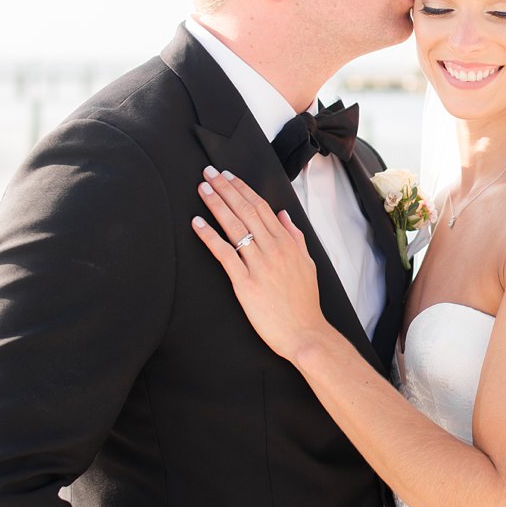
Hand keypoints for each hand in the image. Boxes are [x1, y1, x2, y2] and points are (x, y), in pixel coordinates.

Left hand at [190, 166, 330, 362]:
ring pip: (234, 227)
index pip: (261, 207)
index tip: (228, 176)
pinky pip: (224, 254)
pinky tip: (198, 224)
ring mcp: (259, 265)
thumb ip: (295, 237)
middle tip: (209, 173)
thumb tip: (283, 215)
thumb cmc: (304, 303)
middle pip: (246, 211)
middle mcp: (273, 249)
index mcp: (287, 243)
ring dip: (216, 205)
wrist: (305, 333)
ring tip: (202, 189)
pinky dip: (210, 237)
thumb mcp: (307, 264)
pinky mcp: (245, 283)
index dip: (243, 189)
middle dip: (226, 189)